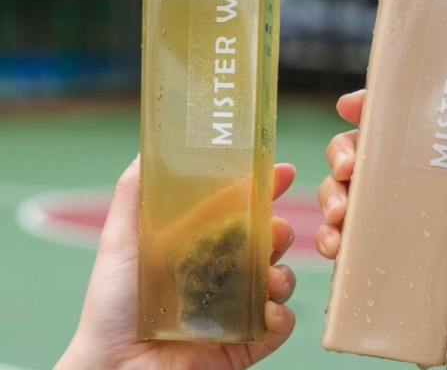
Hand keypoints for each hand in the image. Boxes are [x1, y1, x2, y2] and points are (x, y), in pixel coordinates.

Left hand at [55, 157, 295, 369]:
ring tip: (269, 279)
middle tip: (275, 229)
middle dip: (282, 230)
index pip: (243, 209)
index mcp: (205, 244)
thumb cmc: (112, 302)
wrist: (114, 367)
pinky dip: (280, 317)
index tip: (282, 170)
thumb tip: (145, 150)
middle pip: (270, 241)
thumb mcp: (121, 238)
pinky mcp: (245, 342)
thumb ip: (134, 193)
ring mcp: (237, 308)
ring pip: (281, 279)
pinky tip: (265, 314)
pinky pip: (278, 325)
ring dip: (284, 274)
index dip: (266, 188)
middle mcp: (225, 272)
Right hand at [316, 64, 446, 368]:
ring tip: (341, 215)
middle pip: (356, 154)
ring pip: (340, 193)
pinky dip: (329, 237)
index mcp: (429, 162)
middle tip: (346, 168)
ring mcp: (386, 220)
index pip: (390, 124)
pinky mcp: (373, 253)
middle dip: (341, 154)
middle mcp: (404, 187)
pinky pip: (338, 237)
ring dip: (330, 197)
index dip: (366, 110)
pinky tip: (337, 246)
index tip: (349, 105)